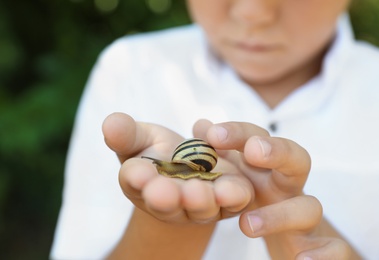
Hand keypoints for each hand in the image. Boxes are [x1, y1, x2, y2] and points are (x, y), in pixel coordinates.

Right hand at [102, 112, 253, 223]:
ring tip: (199, 192)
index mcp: (143, 184)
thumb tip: (110, 122)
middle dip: (166, 197)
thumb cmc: (159, 152)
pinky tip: (234, 190)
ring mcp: (201, 204)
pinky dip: (233, 197)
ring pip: (201, 206)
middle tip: (164, 191)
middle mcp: (171, 202)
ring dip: (200, 201)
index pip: (136, 180)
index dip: (138, 177)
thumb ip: (126, 134)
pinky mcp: (230, 199)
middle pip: (168, 202)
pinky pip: (233, 202)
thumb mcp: (140, 139)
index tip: (138, 172)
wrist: (192, 163)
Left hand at [193, 120, 351, 258]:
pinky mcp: (323, 249)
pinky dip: (322, 255)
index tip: (211, 134)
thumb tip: (200, 123)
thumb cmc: (263, 204)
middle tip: (253, 151)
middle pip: (296, 160)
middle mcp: (290, 189)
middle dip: (278, 151)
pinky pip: (333, 249)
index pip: (259, 141)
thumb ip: (220, 155)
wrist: (295, 246)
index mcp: (267, 171)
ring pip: (309, 208)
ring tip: (247, 225)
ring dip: (281, 215)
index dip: (239, 133)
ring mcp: (307, 218)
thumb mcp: (238, 179)